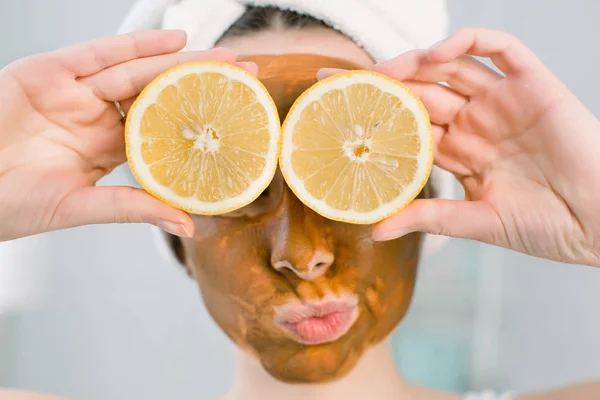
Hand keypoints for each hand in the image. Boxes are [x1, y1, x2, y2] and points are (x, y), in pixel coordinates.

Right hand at [0, 30, 243, 241]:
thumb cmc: (12, 204)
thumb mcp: (81, 207)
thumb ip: (133, 209)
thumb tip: (188, 225)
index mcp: (105, 147)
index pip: (162, 127)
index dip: (199, 120)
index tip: (239, 116)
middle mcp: (95, 116)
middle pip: (157, 93)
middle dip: (201, 83)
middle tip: (246, 75)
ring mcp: (73, 92)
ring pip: (136, 70)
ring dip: (181, 61)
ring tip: (224, 57)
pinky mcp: (49, 72)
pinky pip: (99, 53)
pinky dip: (136, 44)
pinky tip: (175, 40)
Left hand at [337, 29, 599, 265]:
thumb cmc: (547, 226)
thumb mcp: (476, 223)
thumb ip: (428, 218)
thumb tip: (376, 230)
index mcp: (461, 152)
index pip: (407, 126)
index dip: (374, 118)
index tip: (335, 114)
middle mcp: (477, 122)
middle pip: (420, 93)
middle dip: (381, 87)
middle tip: (340, 85)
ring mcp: (503, 102)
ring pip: (451, 68)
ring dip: (415, 64)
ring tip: (381, 72)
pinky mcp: (533, 86)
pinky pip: (501, 50)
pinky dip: (469, 43)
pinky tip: (437, 54)